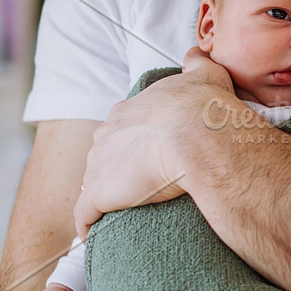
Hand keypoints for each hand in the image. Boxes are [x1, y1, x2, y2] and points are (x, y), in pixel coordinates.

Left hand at [75, 47, 239, 237]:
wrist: (202, 139)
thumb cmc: (207, 110)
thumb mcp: (205, 75)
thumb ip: (196, 62)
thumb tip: (194, 52)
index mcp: (128, 111)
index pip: (120, 130)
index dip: (133, 145)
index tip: (146, 159)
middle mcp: (106, 135)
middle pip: (102, 157)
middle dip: (114, 172)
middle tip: (136, 189)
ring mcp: (99, 165)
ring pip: (93, 185)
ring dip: (103, 199)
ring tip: (120, 217)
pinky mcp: (98, 194)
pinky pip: (84, 216)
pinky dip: (87, 226)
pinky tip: (95, 237)